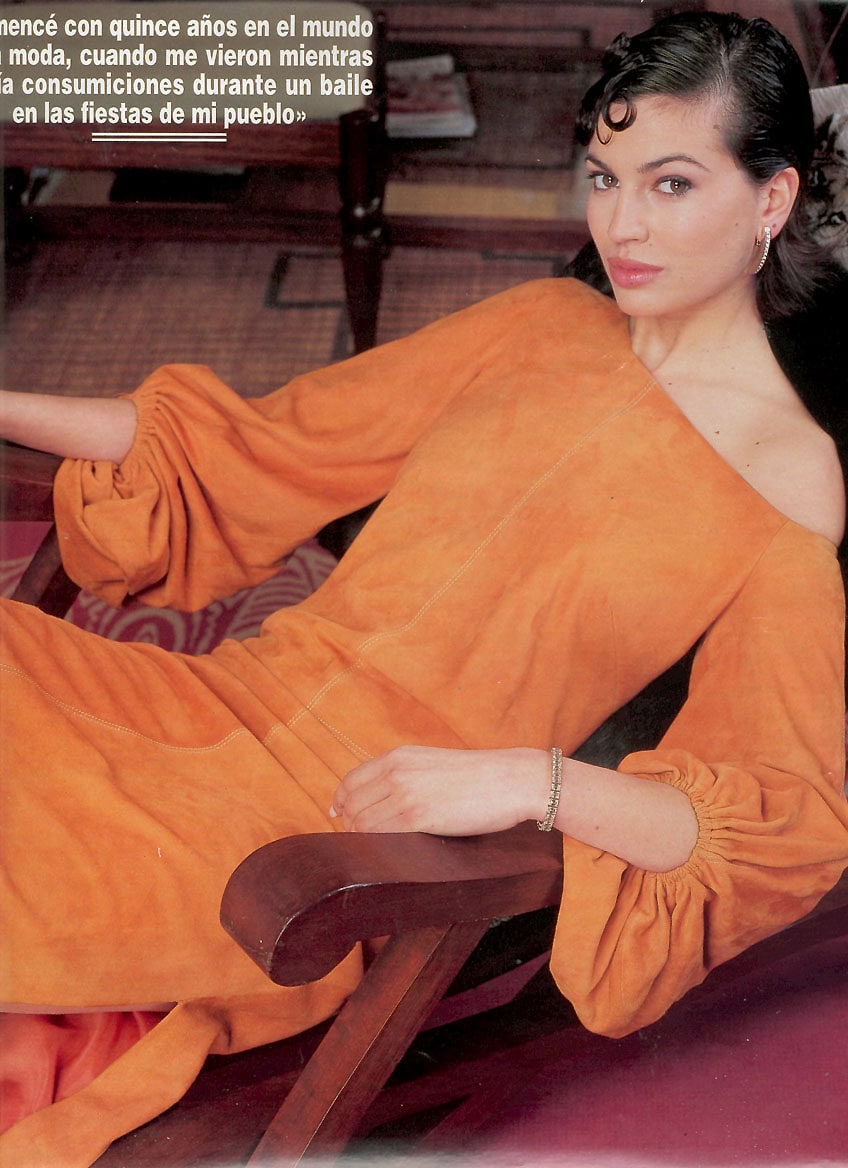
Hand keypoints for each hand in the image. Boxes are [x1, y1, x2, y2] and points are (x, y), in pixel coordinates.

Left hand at [331, 745, 550, 835]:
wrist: (511, 779)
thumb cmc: (479, 775)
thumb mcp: (432, 762)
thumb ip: (405, 774)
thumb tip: (382, 798)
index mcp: (398, 757)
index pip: (351, 781)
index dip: (341, 803)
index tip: (339, 817)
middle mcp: (396, 772)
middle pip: (352, 805)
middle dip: (350, 825)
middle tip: (360, 840)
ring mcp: (406, 795)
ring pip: (362, 825)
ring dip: (363, 841)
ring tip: (376, 849)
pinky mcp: (419, 818)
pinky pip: (381, 837)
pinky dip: (377, 848)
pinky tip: (387, 854)